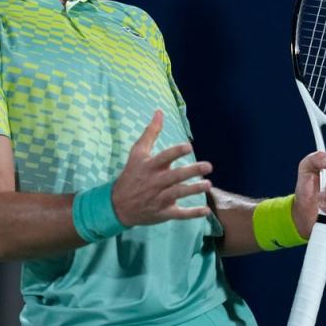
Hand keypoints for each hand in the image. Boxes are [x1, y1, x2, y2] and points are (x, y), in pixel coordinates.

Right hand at [111, 109, 213, 226]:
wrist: (118, 205)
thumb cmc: (131, 174)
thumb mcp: (137, 152)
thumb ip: (151, 132)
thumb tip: (159, 112)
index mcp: (150, 166)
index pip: (164, 157)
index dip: (176, 152)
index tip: (189, 146)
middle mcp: (155, 182)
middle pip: (175, 176)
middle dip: (192, 171)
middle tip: (208, 166)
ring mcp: (159, 198)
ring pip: (179, 193)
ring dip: (194, 190)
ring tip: (208, 184)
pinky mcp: (163, 213)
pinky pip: (179, 214)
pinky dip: (193, 214)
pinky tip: (206, 210)